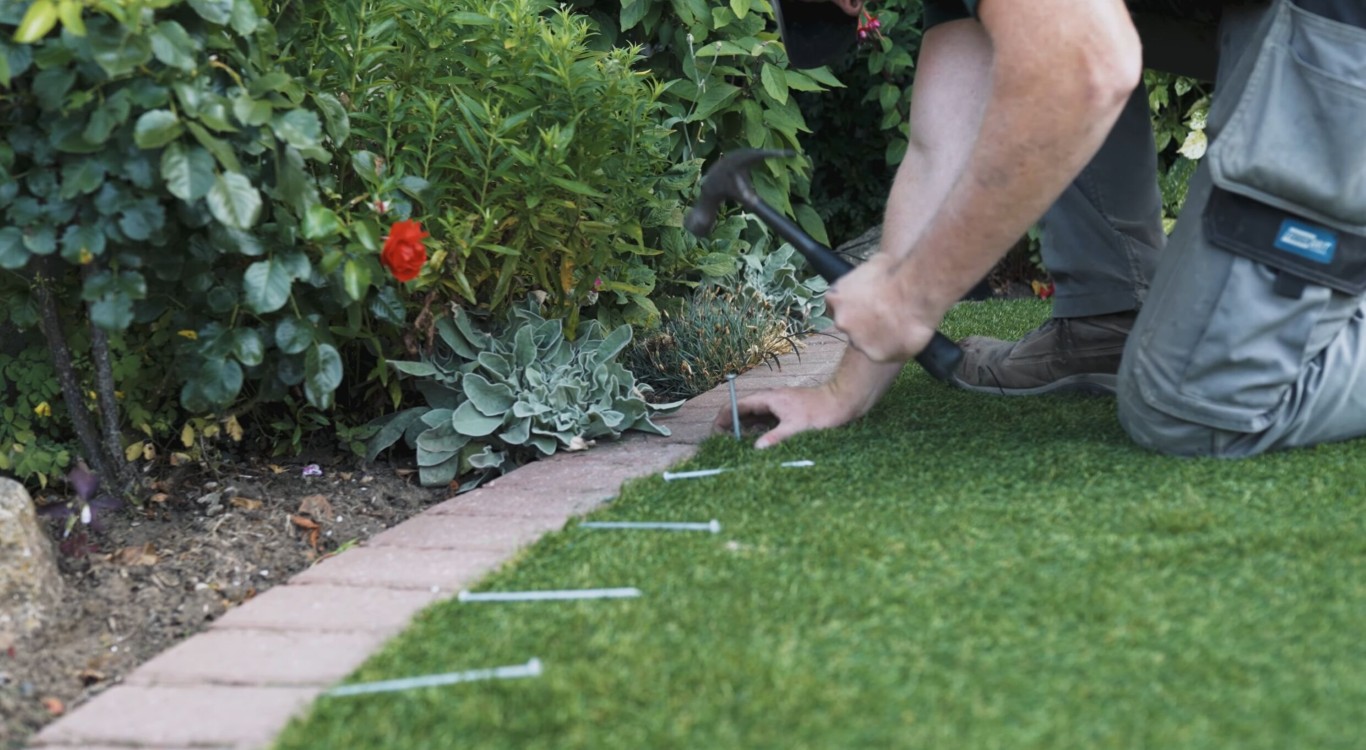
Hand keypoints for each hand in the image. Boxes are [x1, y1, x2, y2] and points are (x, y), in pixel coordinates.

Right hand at [713, 384, 862, 448]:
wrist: (842, 402)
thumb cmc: (821, 412)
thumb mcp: (796, 428)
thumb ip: (775, 438)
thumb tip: (757, 448)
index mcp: (768, 399)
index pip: (736, 405)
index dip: (723, 418)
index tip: (716, 434)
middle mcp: (771, 400)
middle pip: (743, 412)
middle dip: (731, 426)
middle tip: (723, 444)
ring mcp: (779, 407)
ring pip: (754, 418)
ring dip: (745, 430)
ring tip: (737, 447)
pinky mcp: (787, 413)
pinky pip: (766, 422)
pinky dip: (758, 432)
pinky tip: (759, 444)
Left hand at [826, 254, 935, 362]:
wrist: (914, 291)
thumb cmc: (896, 273)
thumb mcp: (873, 265)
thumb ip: (865, 279)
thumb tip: (873, 278)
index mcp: (836, 297)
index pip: (835, 308)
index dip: (852, 308)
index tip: (866, 308)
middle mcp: (841, 321)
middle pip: (851, 327)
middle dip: (865, 324)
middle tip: (886, 317)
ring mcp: (857, 341)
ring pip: (867, 343)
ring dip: (880, 337)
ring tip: (900, 326)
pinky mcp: (875, 355)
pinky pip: (884, 354)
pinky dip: (894, 348)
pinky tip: (906, 336)